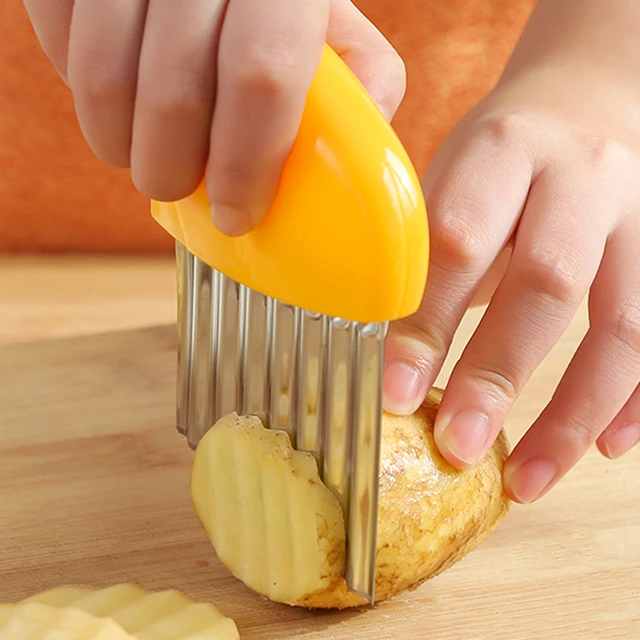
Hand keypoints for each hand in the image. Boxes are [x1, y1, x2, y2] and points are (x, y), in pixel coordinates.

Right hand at [23, 0, 404, 234]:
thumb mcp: (335, 25)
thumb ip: (362, 75)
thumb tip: (363, 142)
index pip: (260, 78)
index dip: (245, 164)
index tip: (238, 215)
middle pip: (174, 93)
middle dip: (173, 171)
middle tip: (182, 189)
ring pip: (102, 76)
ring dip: (120, 143)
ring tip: (143, 153)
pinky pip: (59, 44)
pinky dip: (83, 91)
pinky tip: (116, 97)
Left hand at [383, 60, 639, 503]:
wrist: (589, 101)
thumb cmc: (502, 154)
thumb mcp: (455, 176)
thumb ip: (426, 253)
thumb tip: (385, 352)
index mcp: (502, 150)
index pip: (458, 241)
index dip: (426, 322)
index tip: (397, 394)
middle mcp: (579, 176)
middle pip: (547, 282)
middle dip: (499, 374)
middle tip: (458, 448)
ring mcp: (639, 213)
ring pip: (625, 323)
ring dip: (573, 412)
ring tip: (528, 480)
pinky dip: (636, 400)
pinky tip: (601, 447)